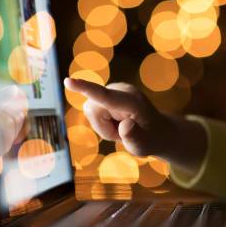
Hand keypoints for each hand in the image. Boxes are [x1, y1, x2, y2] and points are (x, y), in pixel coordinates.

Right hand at [63, 77, 206, 173]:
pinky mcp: (108, 91)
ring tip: (120, 127)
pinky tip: (116, 121)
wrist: (157, 130)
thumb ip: (134, 137)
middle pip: (92, 109)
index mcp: (133, 102)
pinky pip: (92, 108)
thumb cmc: (151, 139)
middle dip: (102, 127)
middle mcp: (122, 90)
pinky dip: (101, 121)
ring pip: (90, 110)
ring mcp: (115, 88)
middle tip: (121, 133)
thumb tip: (126, 125)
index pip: (105, 96)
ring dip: (102, 125)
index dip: (85, 89)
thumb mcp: (144, 145)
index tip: (68, 82)